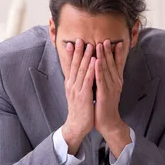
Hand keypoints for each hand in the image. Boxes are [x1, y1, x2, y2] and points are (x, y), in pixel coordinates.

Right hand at [61, 39, 95, 154]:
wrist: (77, 126)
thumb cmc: (80, 110)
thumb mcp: (76, 94)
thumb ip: (77, 83)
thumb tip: (78, 74)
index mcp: (71, 84)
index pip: (70, 66)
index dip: (72, 54)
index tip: (73, 42)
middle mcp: (72, 85)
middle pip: (74, 65)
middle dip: (78, 51)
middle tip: (80, 39)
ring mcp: (77, 90)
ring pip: (81, 70)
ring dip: (86, 57)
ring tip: (90, 45)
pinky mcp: (83, 96)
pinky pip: (87, 81)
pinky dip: (90, 70)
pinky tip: (94, 62)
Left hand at [94, 40, 130, 157]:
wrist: (108, 122)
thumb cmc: (106, 106)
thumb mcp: (107, 89)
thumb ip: (106, 78)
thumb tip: (103, 67)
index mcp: (116, 81)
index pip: (117, 64)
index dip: (117, 53)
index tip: (116, 41)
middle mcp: (116, 83)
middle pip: (112, 64)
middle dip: (109, 51)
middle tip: (106, 39)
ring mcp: (111, 89)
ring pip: (106, 70)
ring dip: (104, 57)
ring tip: (100, 45)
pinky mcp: (104, 94)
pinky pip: (101, 80)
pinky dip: (99, 70)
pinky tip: (96, 61)